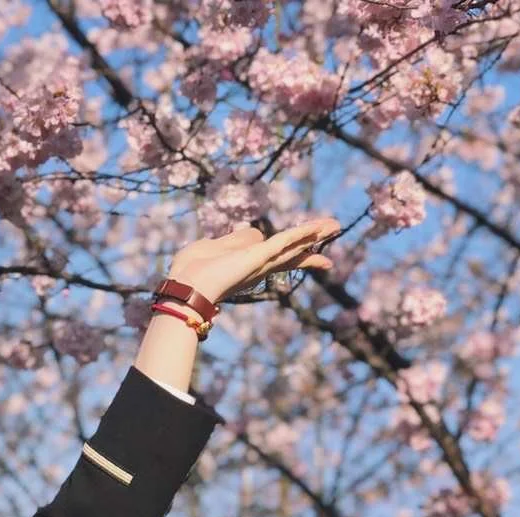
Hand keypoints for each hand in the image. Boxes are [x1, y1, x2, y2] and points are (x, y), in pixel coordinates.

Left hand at [168, 218, 339, 305]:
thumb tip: (253, 234)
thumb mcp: (209, 247)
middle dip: (312, 240)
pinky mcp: (258, 257)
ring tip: (334, 225)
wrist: (185, 288)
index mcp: (245, 264)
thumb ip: (232, 240)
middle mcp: (257, 266)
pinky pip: (283, 241)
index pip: (274, 254)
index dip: (293, 248)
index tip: (310, 249)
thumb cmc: (189, 271)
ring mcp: (260, 262)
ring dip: (313, 232)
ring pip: (292, 245)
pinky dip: (300, 233)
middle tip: (334, 229)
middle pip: (291, 251)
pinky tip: (316, 228)